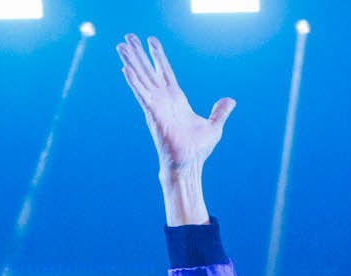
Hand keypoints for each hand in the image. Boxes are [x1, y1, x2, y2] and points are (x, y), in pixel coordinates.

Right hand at [118, 34, 233, 223]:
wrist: (189, 166)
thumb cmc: (197, 150)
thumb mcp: (214, 127)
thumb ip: (220, 112)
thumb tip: (230, 101)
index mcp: (177, 100)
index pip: (165, 72)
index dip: (159, 56)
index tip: (151, 40)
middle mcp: (163, 100)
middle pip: (149, 70)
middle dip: (138, 53)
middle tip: (128, 36)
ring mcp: (156, 106)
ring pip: (141, 78)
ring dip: (131, 62)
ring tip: (120, 46)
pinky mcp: (153, 114)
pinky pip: (142, 94)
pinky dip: (134, 81)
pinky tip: (126, 69)